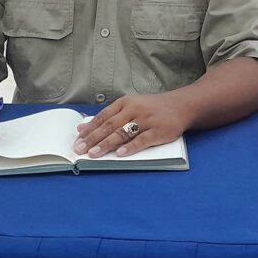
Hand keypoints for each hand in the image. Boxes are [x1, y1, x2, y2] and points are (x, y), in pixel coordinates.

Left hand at [74, 94, 190, 157]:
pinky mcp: (158, 131)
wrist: (181, 106)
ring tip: (94, 153)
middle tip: (80, 150)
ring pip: (123, 133)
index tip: (77, 141)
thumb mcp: (129, 107)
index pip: (103, 117)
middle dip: (93, 138)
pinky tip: (120, 154)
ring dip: (107, 144)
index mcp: (126, 102)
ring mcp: (147, 120)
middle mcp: (135, 110)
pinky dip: (131, 147)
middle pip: (110, 126)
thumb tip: (82, 128)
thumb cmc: (152, 108)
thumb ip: (107, 117)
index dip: (89, 129)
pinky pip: (142, 140)